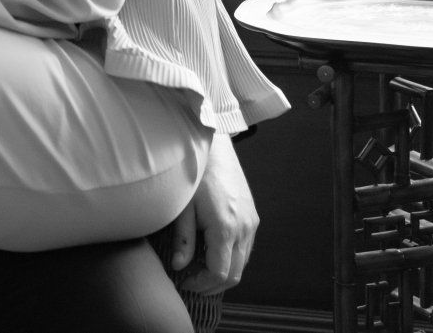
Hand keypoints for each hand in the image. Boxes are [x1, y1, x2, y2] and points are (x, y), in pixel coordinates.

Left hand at [166, 131, 257, 293]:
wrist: (215, 147)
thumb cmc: (195, 175)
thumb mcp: (184, 208)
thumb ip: (183, 240)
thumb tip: (179, 266)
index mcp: (226, 228)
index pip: (219, 274)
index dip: (201, 284)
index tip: (185, 280)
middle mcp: (244, 228)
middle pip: (234, 274)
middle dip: (212, 284)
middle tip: (192, 281)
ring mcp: (252, 223)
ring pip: (242, 263)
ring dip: (224, 272)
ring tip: (200, 268)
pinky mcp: (253, 216)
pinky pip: (246, 248)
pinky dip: (232, 258)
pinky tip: (213, 253)